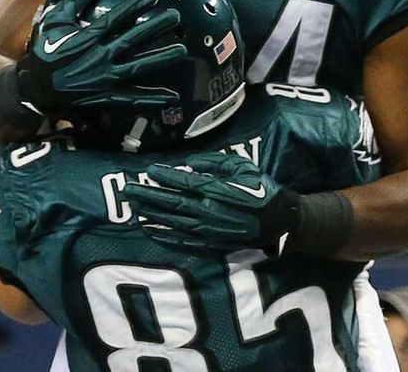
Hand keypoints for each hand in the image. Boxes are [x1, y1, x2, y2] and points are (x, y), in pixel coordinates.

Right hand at [13, 0, 186, 115]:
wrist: (33, 87)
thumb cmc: (44, 49)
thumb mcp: (54, 20)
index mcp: (86, 37)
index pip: (116, 19)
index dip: (135, 6)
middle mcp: (98, 57)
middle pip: (132, 40)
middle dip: (155, 28)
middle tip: (176, 17)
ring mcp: (103, 78)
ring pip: (137, 67)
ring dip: (160, 58)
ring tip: (181, 49)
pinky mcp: (105, 96)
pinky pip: (132, 97)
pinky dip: (151, 97)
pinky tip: (172, 95)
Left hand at [124, 152, 300, 251]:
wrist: (279, 221)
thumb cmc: (261, 189)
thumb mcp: (242, 166)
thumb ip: (215, 163)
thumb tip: (189, 163)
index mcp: (217, 190)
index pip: (183, 182)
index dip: (164, 177)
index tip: (148, 170)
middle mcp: (209, 211)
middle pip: (171, 203)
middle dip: (147, 196)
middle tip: (127, 190)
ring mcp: (208, 230)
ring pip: (172, 222)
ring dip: (151, 215)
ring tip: (132, 208)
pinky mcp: (211, 243)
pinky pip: (182, 241)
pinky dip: (165, 236)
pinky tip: (150, 230)